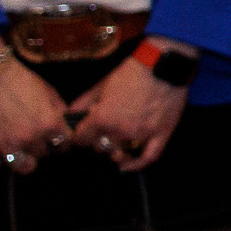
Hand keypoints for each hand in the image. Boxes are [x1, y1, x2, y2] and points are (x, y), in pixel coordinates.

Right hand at [0, 34, 69, 172]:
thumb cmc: (18, 79)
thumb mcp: (48, 91)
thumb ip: (59, 112)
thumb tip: (66, 127)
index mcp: (49, 124)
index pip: (63, 146)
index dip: (59, 142)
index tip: (53, 140)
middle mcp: (30, 138)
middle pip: (42, 156)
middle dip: (39, 148)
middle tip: (31, 139)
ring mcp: (5, 145)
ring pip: (22, 168)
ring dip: (21, 160)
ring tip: (16, 149)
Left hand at [67, 47, 190, 173]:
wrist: (162, 64)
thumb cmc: (130, 72)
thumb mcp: (101, 84)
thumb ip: (83, 102)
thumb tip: (69, 114)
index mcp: (102, 119)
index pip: (81, 139)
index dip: (79, 135)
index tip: (82, 132)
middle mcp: (120, 131)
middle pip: (99, 148)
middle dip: (96, 140)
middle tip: (100, 132)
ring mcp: (141, 135)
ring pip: (120, 153)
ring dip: (113, 150)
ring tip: (112, 143)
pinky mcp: (160, 134)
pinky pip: (148, 157)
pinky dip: (136, 165)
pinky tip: (126, 166)